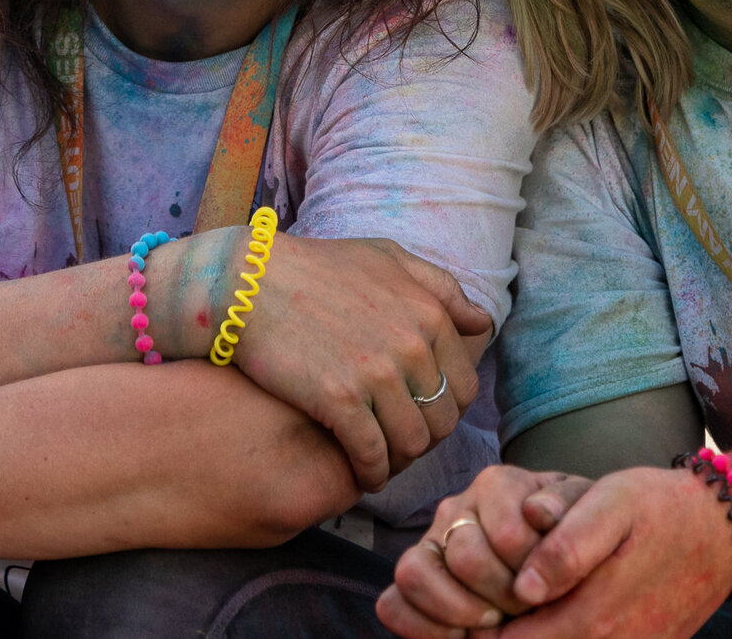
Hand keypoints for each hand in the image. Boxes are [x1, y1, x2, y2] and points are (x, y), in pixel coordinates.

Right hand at [148, 231, 491, 489]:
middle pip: (442, 420)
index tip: (421, 416)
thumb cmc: (316, 267)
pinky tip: (361, 474)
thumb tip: (482, 322)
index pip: (463, 386)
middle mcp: (412, 345)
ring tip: (382, 459)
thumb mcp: (386, 258)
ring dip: (399, 460)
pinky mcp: (339, 400)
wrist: (249, 282)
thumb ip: (440, 288)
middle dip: (425, 438)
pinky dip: (371, 473)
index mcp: (429, 313)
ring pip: (412, 444)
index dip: (445, 409)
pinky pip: (372, 456)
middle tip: (400, 443)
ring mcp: (376, 374)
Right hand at [378, 465, 591, 636]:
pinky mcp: (416, 580)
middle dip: (502, 597)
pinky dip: (423, 627)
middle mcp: (457, 507)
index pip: (507, 536)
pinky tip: (462, 633)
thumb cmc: (582, 538)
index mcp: (500, 484)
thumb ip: (575, 512)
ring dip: (458, 611)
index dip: (533, 573)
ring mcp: (430, 544)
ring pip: (413, 574)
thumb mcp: (599, 516)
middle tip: (527, 607)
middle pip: (464, 558)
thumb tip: (537, 515)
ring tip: (494, 621)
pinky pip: (393, 604)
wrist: (574, 559)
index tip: (552, 585)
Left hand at [386, 467, 731, 638]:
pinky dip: (555, 632)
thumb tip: (525, 586)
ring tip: (510, 607)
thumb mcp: (612, 502)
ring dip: (527, 632)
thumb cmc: (659, 508)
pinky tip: (549, 607)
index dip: (480, 627)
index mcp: (592, 618)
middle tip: (481, 604)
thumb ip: (568, 545)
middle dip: (498, 633)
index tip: (467, 601)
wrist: (723, 533)